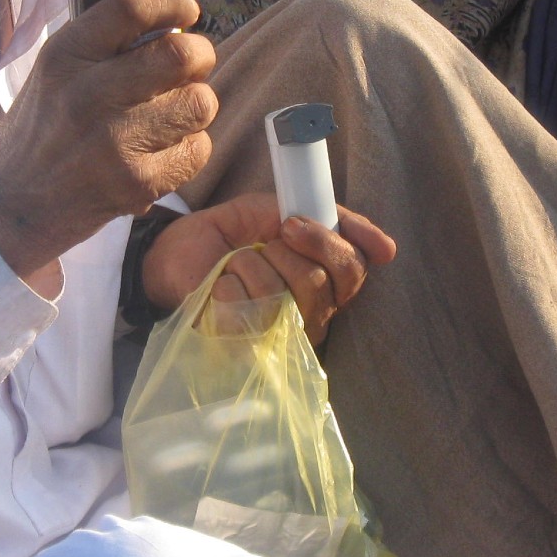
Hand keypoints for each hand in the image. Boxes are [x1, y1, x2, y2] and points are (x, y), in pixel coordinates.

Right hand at [0, 0, 217, 282]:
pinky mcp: (136, 183)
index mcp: (64, 55)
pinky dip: (190, 148)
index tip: (187, 11)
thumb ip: (103, 45)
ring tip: (174, 112)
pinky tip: (164, 150)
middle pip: (181, 55)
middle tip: (193, 66)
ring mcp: (114, 142)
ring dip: (196, 105)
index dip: (172, 2)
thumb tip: (174, 25)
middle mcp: (88, 94)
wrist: (15, 207)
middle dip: (200, 56)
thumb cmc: (43, 131)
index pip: (132, 8)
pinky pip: (197, 150)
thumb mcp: (53, 72)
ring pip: (199, 103)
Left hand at [141, 193, 396, 344]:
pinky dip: (228, 282)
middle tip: (273, 232)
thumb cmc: (225, 236)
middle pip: (329, 282)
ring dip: (253, 261)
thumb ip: (325, 218)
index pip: (354, 271)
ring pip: (288, 292)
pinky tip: (218, 285)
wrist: (168, 253)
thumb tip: (388, 250)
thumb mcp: (274, 211)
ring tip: (234, 260)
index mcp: (322, 282)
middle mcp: (308, 313)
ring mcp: (278, 333)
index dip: (335, 243)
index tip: (297, 222)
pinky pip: (248, 307)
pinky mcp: (244, 345)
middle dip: (300, 246)